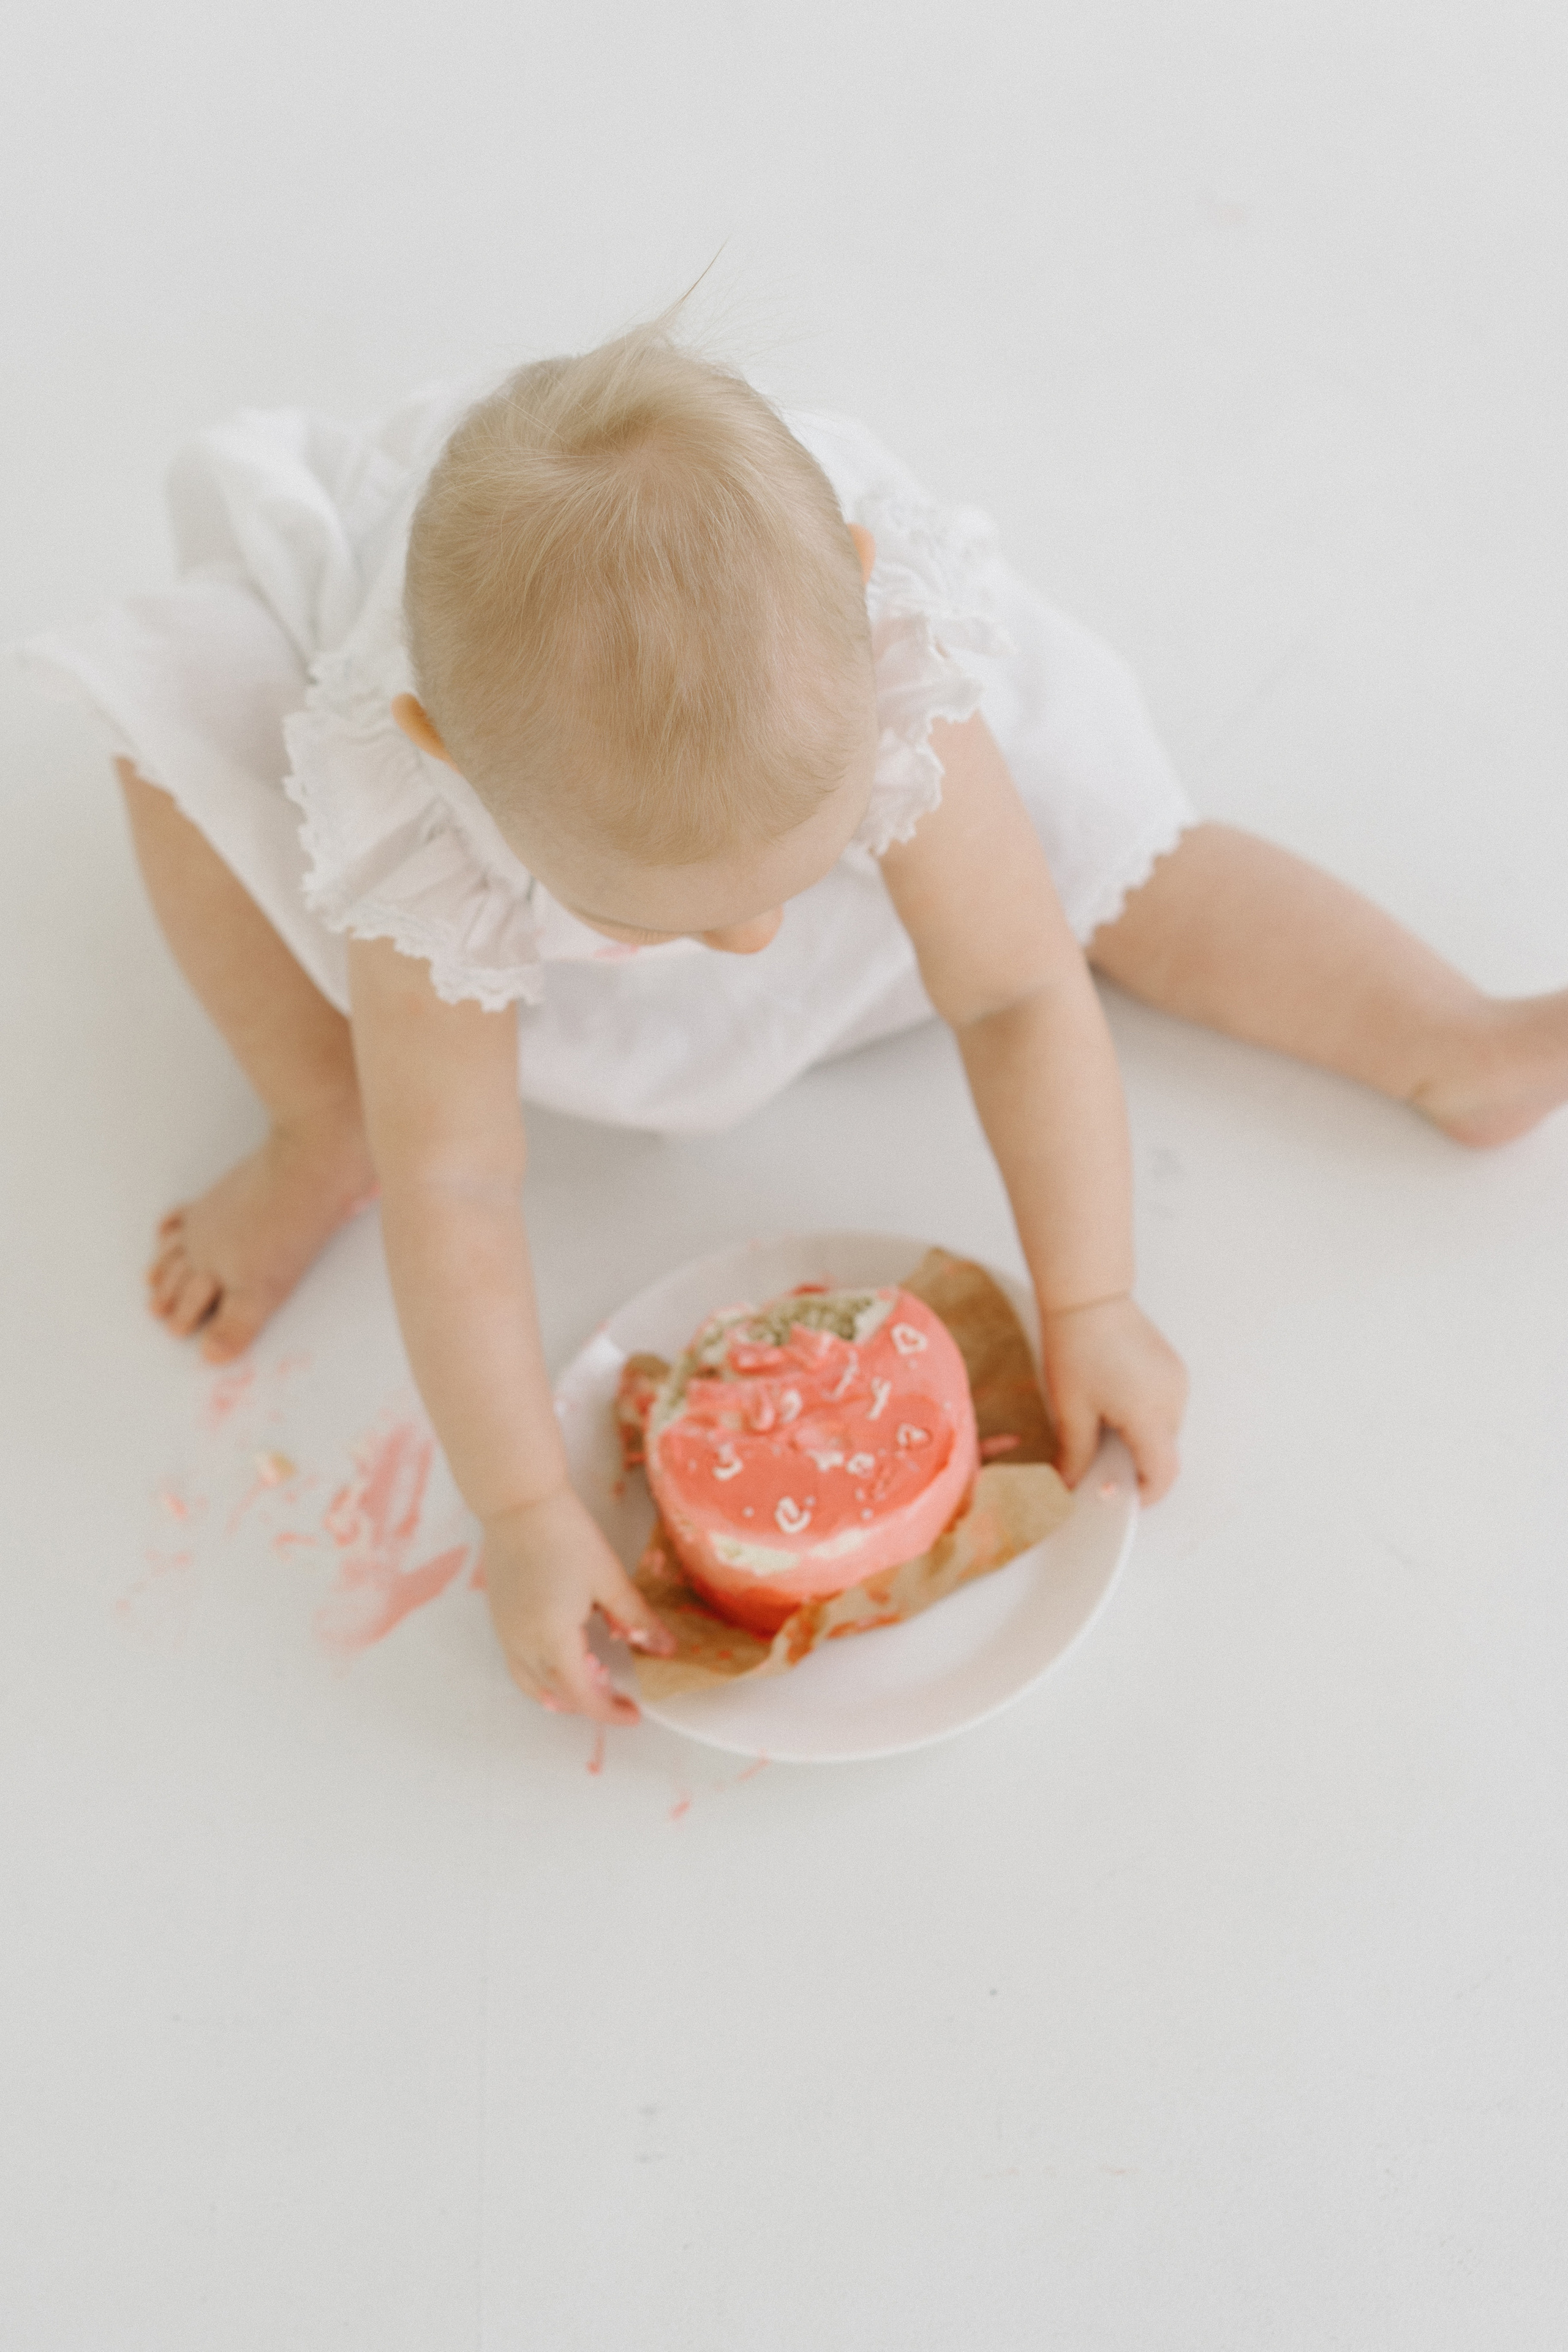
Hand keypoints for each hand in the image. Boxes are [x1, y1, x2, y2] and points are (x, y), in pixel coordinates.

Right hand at [481, 1485, 676, 1722]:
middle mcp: (522, 1643)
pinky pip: (518, 1660)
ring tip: (591, 1677)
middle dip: (588, 1699)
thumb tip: (666, 1649)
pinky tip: (564, 1651)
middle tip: (617, 1689)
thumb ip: (636, 1619)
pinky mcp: (498, 1616)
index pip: (583, 1695)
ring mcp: (505, 1631)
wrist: (518, 1501)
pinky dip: (542, 1671)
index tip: (634, 1713)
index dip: (609, 1711)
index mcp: (552, 1639)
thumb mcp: (608, 1579)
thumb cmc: (566, 1535)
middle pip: (555, 1693)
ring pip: (531, 1681)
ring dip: (561, 1690)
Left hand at [1038, 1296, 1187, 1500]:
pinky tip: (1112, 1402)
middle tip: (1096, 1464)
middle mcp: (1173, 1400)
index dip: (1142, 1494)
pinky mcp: (1172, 1368)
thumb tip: (1070, 1486)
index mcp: (1151, 1415)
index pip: (1162, 1474)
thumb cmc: (1076, 1348)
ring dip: (1138, 1440)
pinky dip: (1143, 1417)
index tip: (1115, 1498)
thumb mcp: (1071, 1410)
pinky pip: (1164, 1406)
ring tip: (1100, 1426)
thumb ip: (1077, 1455)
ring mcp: (1177, 1382)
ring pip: (1164, 1431)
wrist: (1087, 1296)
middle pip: (1163, 1454)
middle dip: (1134, 1466)